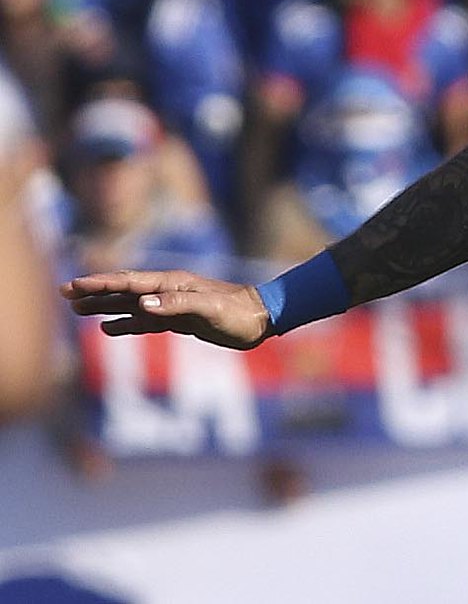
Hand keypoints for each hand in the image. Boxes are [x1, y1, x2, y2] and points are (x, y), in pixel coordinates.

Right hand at [62, 270, 271, 349]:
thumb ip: (175, 304)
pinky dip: (124, 324)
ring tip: (77, 310)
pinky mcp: (178, 321)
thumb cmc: (236, 311)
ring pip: (129, 305)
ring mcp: (171, 306)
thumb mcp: (207, 308)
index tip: (75, 284)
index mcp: (172, 283)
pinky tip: (107, 328)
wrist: (260, 319)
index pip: (129, 281)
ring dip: (104, 307)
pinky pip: (144, 321)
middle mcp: (167, 291)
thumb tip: (141, 304)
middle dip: (94, 292)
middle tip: (64, 293)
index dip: (101, 283)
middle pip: (123, 290)